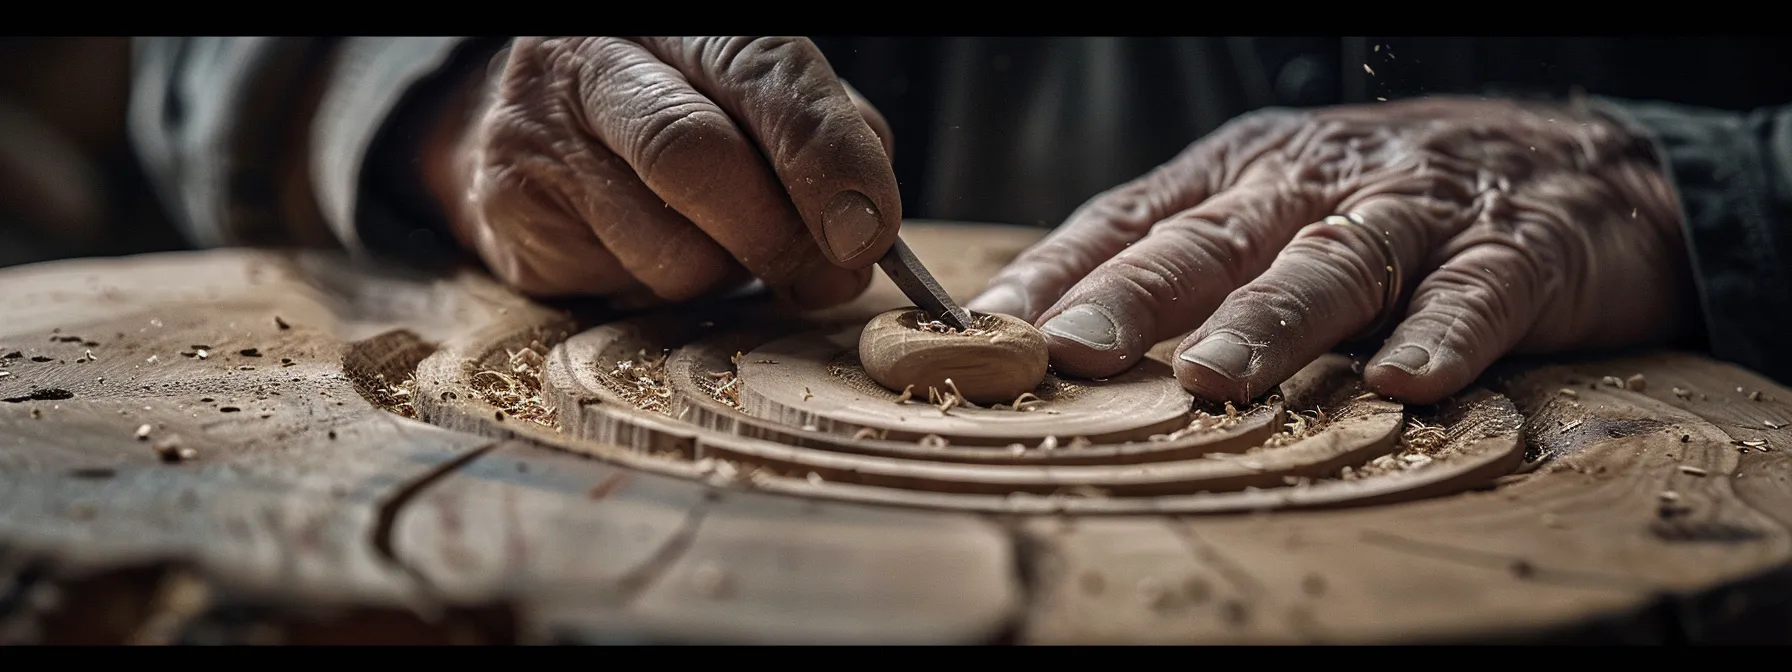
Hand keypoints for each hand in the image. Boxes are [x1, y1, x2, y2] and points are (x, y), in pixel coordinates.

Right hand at [420, 37, 900, 308]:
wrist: (532, 129)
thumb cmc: (674, 112)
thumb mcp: (755, 101)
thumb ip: (818, 140)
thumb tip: (864, 226)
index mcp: (685, 21)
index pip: (763, 69)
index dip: (824, 154)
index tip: (868, 228)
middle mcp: (597, 56)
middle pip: (700, 156)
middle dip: (782, 235)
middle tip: (826, 276)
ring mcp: (541, 128)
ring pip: (669, 244)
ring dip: (725, 273)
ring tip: (719, 246)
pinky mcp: (510, 207)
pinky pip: (622, 283)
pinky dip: (665, 289)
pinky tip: (652, 249)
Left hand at [966, 97, 1696, 404]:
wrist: (1580, 164)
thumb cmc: (1395, 199)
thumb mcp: (1277, 206)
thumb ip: (1191, 261)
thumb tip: (1066, 339)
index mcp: (1242, 174)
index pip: (1131, 220)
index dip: (1060, 273)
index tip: (993, 331)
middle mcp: (1312, 184)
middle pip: (1211, 240)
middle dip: (1135, 295)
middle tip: (1074, 348)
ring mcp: (1411, 213)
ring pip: (1329, 265)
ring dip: (1267, 324)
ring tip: (1211, 378)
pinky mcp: (1514, 249)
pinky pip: (1474, 294)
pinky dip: (1441, 336)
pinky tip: (1406, 381)